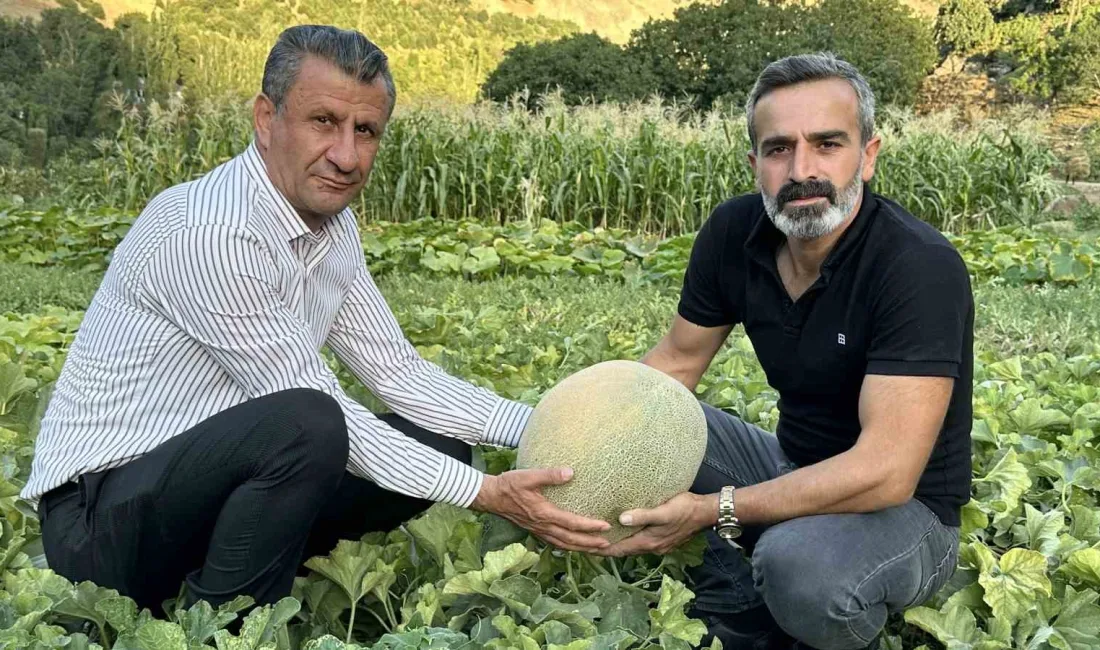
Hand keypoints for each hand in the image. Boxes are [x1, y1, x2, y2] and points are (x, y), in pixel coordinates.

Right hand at [471, 467, 611, 552]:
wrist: (491, 496)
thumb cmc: (510, 485)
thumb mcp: (528, 476)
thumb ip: (549, 475)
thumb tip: (570, 472)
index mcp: (544, 513)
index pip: (572, 523)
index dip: (590, 526)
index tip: (606, 526)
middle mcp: (543, 526)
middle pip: (570, 540)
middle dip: (590, 544)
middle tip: (607, 545)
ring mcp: (539, 531)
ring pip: (563, 545)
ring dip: (581, 549)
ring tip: (597, 550)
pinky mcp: (535, 531)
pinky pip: (555, 543)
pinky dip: (568, 547)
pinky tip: (575, 546)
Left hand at [592, 492, 711, 556]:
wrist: (706, 513)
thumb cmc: (685, 509)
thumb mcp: (663, 511)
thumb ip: (643, 515)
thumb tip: (621, 519)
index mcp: (648, 542)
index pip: (619, 550)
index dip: (601, 550)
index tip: (584, 548)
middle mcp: (651, 547)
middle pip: (623, 551)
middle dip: (605, 549)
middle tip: (587, 544)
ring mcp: (658, 545)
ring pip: (632, 547)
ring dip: (617, 545)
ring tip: (603, 539)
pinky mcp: (663, 539)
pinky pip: (640, 542)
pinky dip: (628, 540)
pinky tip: (625, 533)